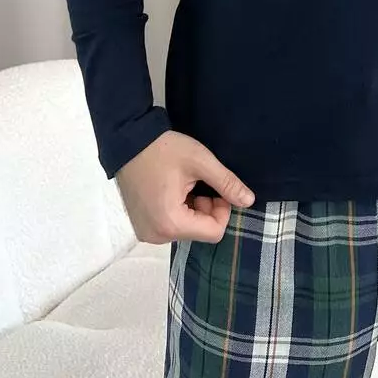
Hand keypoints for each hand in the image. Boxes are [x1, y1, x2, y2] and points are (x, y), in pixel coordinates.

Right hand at [115, 129, 255, 244]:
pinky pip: (170, 225)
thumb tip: (249, 201)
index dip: (222, 209)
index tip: (215, 187)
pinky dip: (178, 210)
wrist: (127, 141)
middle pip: (200, 232)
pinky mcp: (141, 226)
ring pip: (186, 229)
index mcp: (171, 224)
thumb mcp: (200, 161)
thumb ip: (226, 183)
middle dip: (206, 209)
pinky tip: (172, 189)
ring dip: (193, 209)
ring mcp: (147, 233)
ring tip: (184, 184)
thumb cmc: (164, 149)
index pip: (214, 232)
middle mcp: (157, 236)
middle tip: (198, 182)